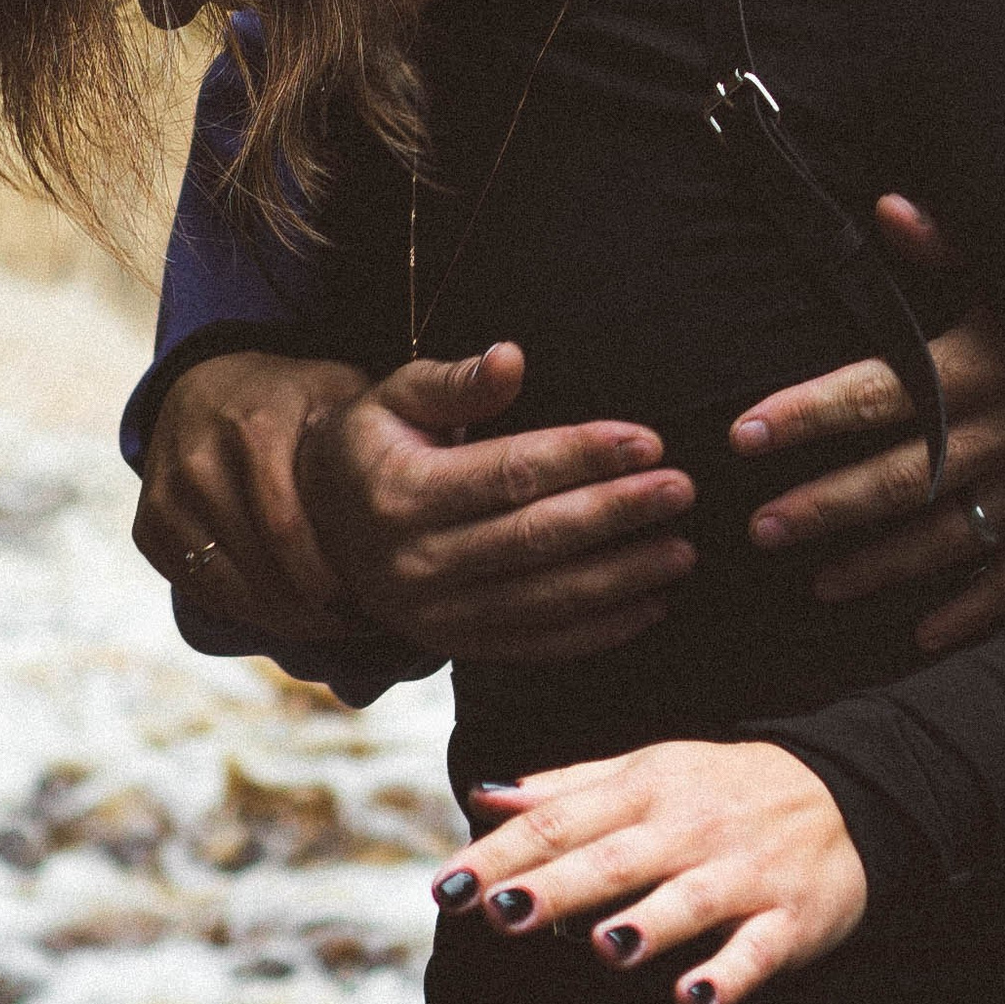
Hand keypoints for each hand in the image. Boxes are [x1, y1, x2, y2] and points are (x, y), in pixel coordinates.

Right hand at [134, 348, 372, 644]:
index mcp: (254, 429)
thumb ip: (387, 420)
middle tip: (356, 626)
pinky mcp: (148, 524)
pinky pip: (198, 589)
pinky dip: (242, 610)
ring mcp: (167, 495)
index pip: (290, 529)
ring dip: (279, 619)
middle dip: (313, 610)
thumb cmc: (293, 399)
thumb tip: (449, 458)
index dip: (330, 580)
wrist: (203, 385)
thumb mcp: (339, 391)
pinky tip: (283, 613)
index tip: (370, 603)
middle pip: (261, 567)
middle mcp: (200, 462)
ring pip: (227, 587)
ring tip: (327, 627)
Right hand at [295, 346, 697, 664]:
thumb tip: (511, 357)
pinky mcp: (456, 646)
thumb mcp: (395, 396)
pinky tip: (652, 605)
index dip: (583, 455)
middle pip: (536, 537)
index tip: (648, 440)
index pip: (510, 472)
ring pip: (545, 599)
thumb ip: (454, 380)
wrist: (321, 522)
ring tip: (682, 550)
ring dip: (622, 578)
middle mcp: (416, 562)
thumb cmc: (375, 443)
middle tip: (681, 490)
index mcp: (402, 492)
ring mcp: (436, 615)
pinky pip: (538, 645)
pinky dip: (599, 631)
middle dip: (617, 513)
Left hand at [432, 739, 865, 1003]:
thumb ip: (566, 788)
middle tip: (501, 914)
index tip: (446, 888)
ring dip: (648, 923)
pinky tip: (692, 998)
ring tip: (605, 946)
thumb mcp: (647, 771)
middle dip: (558, 887)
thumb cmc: (720, 789)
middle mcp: (689, 829)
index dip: (502, 855)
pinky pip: (756, 951)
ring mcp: (741, 874)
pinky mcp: (788, 920)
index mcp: (646, 790)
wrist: (843, 792)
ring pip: (689, 901)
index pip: (561, 821)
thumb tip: (483, 795)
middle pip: (614, 859)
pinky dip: (727, 974)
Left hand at [732, 197, 1004, 656]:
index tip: (743, 434)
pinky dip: (972, 612)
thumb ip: (950, 243)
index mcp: (978, 364)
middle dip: (825, 506)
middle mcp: (1002, 432)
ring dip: (879, 565)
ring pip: (945, 537)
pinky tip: (921, 635)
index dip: (806, 413)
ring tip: (819, 584)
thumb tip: (886, 208)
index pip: (874, 389)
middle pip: (897, 477)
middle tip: (761, 529)